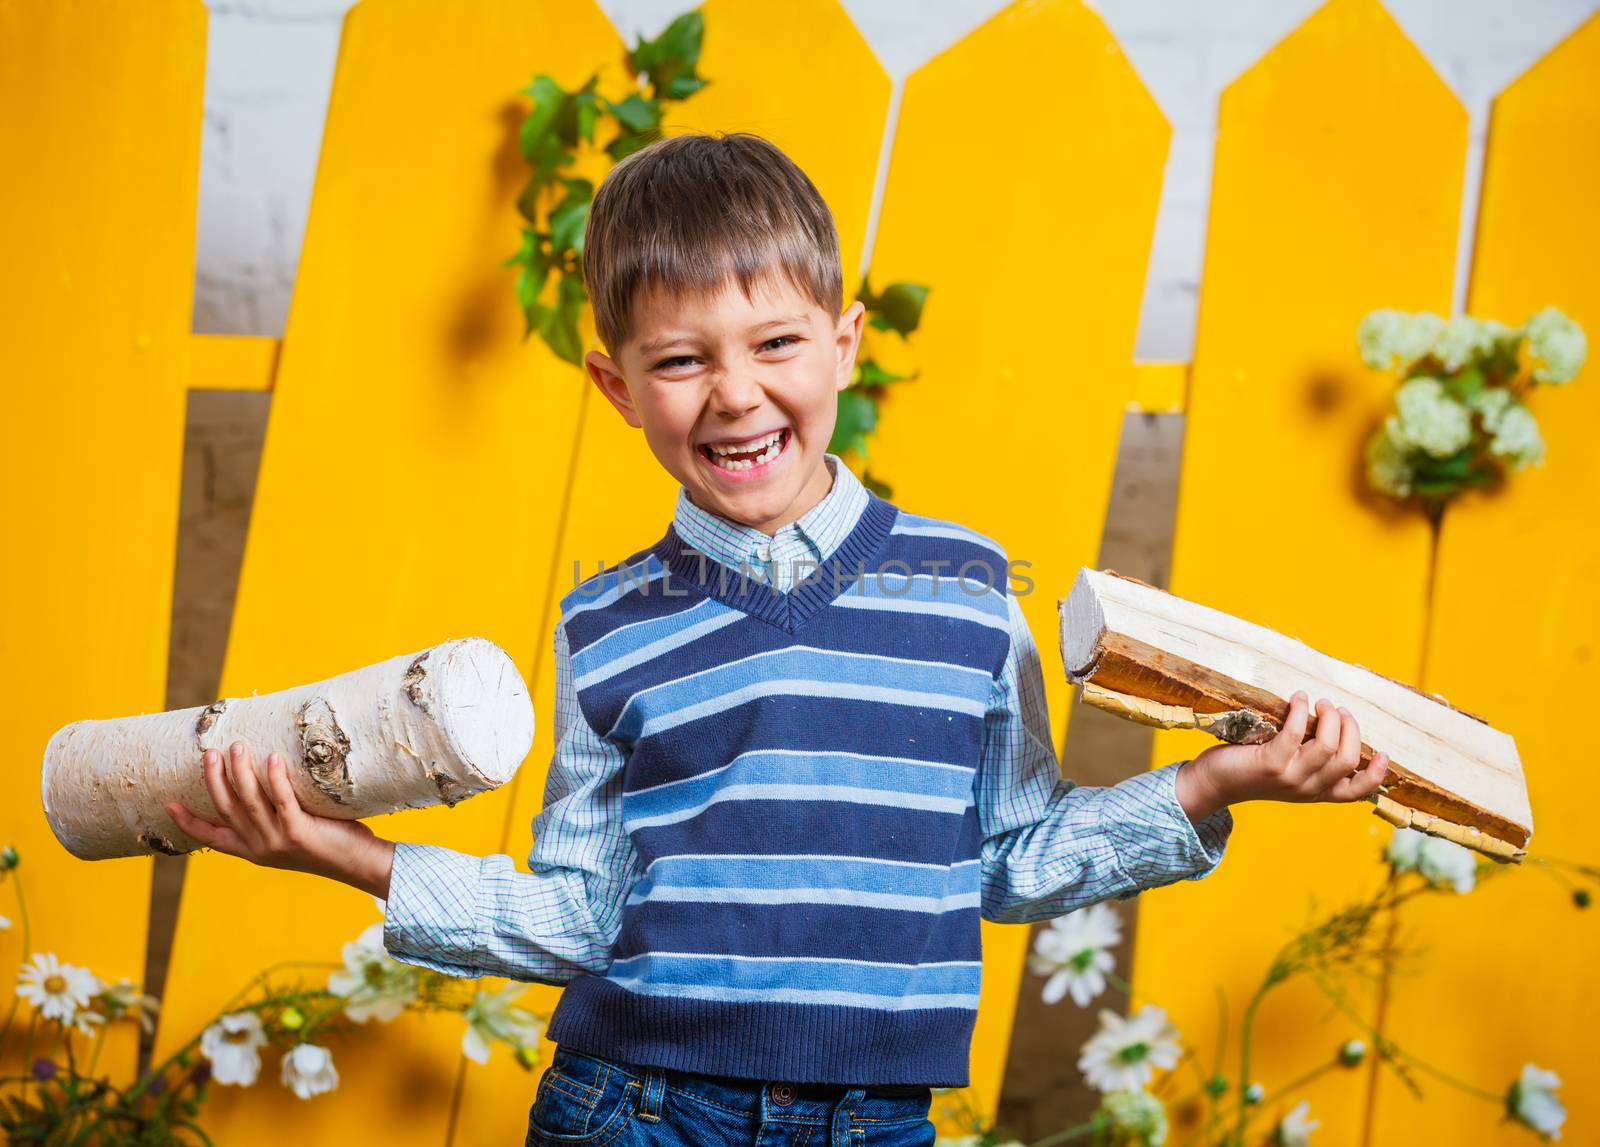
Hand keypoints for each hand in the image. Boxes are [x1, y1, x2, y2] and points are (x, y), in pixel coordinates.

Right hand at [167, 741, 394, 896]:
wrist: (359, 864)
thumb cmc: (329, 843)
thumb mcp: (291, 835)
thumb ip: (274, 817)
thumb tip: (267, 774)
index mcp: (253, 851)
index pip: (213, 838)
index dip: (189, 823)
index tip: (169, 804)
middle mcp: (260, 848)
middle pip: (227, 810)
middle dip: (215, 781)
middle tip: (210, 754)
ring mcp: (278, 841)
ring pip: (249, 803)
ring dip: (241, 772)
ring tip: (237, 747)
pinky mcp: (299, 833)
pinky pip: (282, 801)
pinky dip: (275, 779)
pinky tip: (273, 759)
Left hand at [1181, 691, 1389, 811]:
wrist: (1214, 783)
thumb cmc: (1252, 768)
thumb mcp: (1290, 770)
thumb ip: (1312, 758)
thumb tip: (1334, 725)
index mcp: (1317, 792)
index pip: (1357, 792)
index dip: (1376, 774)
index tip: (1385, 752)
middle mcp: (1308, 789)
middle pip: (1348, 759)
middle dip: (1349, 728)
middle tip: (1336, 709)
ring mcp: (1290, 778)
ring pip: (1328, 747)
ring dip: (1328, 718)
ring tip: (1320, 703)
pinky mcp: (1271, 764)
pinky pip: (1296, 734)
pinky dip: (1300, 711)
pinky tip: (1298, 698)